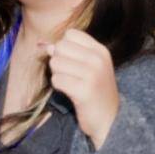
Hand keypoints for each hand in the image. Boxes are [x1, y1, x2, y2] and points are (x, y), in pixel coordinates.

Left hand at [42, 30, 119, 148]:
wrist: (110, 119)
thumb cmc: (95, 91)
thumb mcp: (89, 66)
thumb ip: (69, 53)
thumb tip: (45, 44)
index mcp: (100, 51)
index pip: (70, 34)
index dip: (64, 46)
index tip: (72, 60)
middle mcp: (98, 60)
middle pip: (60, 47)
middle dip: (58, 60)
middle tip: (70, 75)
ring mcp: (92, 75)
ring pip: (55, 63)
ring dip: (58, 75)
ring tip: (71, 84)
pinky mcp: (83, 91)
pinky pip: (57, 80)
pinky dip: (59, 87)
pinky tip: (70, 92)